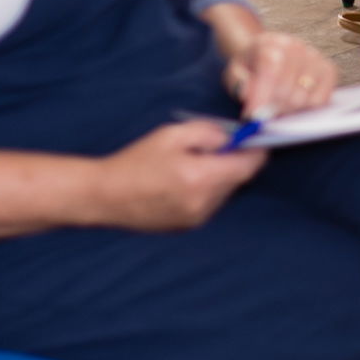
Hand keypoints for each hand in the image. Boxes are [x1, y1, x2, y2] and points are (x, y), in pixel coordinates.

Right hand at [89, 118, 260, 230]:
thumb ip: (209, 133)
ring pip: (224, 192)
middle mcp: (204, 203)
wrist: (104, 196)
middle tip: (216, 147)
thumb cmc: (135, 162)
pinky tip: (181, 182)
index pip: (249, 167)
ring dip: (218, 177)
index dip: (255, 151)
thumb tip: (233, 137)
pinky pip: (210, 204)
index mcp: (201, 178)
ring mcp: (196, 218)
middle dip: (234, 162)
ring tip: (190, 165)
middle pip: (238, 179)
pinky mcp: (188, 226)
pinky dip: (205, 190)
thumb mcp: (172, 135)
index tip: (254, 139)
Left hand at [221, 27, 336, 117]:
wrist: (268, 54)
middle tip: (265, 113)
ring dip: (289, 110)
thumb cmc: (251, 67)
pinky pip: (322, 99)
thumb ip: (238, 84)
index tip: (255, 115)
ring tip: (278, 107)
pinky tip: (294, 104)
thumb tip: (249, 97)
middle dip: (274, 107)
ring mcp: (315, 58)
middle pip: (289, 87)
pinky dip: (307, 108)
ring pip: (305, 97)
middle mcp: (297, 47)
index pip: (272, 67)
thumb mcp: (235, 72)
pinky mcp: (328, 70)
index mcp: (270, 43)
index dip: (263, 94)